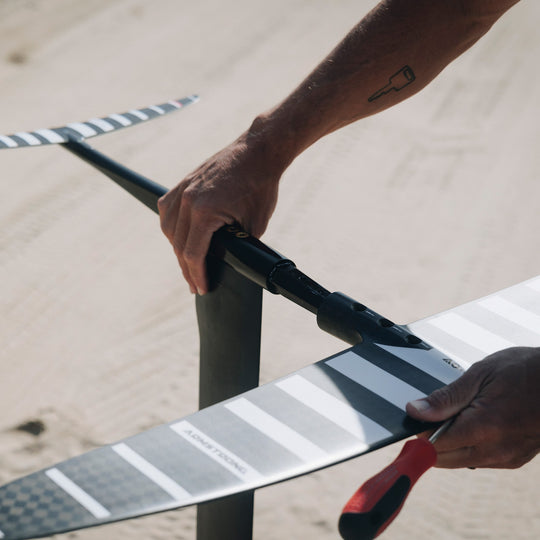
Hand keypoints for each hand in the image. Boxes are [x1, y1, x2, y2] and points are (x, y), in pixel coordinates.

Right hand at [158, 123, 287, 294]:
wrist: (258, 151)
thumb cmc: (261, 186)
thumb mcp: (254, 225)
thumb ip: (237, 245)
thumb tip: (226, 263)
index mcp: (204, 211)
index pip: (193, 253)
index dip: (197, 275)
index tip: (202, 288)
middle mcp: (187, 199)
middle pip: (178, 244)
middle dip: (187, 268)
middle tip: (194, 284)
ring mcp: (182, 188)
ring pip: (168, 228)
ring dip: (177, 248)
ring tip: (187, 265)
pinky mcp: (184, 181)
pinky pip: (168, 209)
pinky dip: (171, 227)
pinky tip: (178, 237)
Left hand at [406, 347, 539, 468]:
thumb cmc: (527, 371)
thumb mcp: (480, 374)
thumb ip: (446, 398)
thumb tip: (416, 410)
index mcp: (484, 428)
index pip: (434, 445)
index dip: (420, 431)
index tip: (418, 417)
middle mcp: (496, 450)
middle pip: (444, 459)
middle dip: (433, 439)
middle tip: (440, 412)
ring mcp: (507, 458)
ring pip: (461, 460)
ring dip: (452, 442)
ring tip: (465, 412)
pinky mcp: (515, 459)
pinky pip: (480, 459)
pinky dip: (470, 444)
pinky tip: (478, 421)